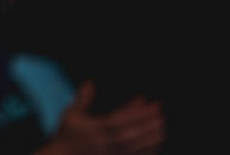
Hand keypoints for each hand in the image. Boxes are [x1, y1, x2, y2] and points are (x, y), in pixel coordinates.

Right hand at [38, 80, 165, 154]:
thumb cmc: (67, 135)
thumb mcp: (71, 115)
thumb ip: (83, 99)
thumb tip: (90, 82)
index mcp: (96, 130)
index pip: (120, 120)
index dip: (136, 112)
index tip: (150, 104)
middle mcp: (106, 144)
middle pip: (131, 134)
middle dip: (147, 123)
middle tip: (161, 113)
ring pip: (136, 147)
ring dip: (151, 137)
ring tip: (162, 126)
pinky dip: (148, 151)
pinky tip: (155, 143)